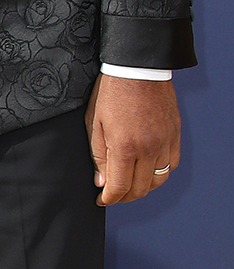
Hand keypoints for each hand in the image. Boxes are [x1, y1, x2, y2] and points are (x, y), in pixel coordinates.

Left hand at [85, 73, 180, 205]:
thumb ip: (98, 154)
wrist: (138, 68)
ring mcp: (165, 142)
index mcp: (125, 146)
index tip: (102, 200)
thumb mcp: (95, 121)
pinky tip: (148, 171)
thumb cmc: (112, 91)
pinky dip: (160, 173)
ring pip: (158, 180)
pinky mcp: (175, 135)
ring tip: (130, 185)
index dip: (109, 198)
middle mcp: (148, 148)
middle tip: (113, 195)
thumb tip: (101, 181)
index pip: (119, 187)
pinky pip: (172, 164)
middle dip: (124, 197)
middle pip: (140, 188)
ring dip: (143, 188)